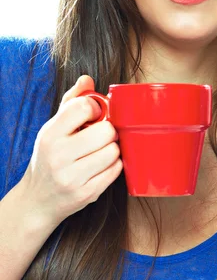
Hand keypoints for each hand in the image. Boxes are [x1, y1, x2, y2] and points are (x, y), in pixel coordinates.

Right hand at [20, 75, 122, 227]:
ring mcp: (72, 177)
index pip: (83, 107)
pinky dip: (114, 166)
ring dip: (112, 150)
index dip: (97, 108)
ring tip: (100, 152)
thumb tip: (87, 79)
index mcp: (50, 134)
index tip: (95, 116)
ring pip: (114, 151)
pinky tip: (102, 166)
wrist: (37, 200)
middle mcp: (59, 156)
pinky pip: (116, 171)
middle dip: (108, 132)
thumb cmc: (50, 158)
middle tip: (101, 137)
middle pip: (106, 131)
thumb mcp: (53, 129)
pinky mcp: (86, 194)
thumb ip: (71, 102)